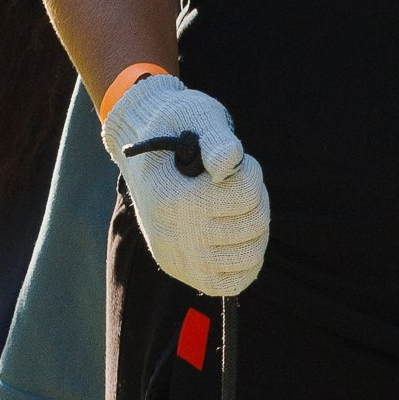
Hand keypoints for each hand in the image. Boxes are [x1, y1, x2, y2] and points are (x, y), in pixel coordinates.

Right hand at [102, 72, 269, 297]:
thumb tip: (230, 163)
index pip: (243, 196)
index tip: (235, 162)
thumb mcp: (196, 116)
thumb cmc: (176, 126)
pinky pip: (229, 283)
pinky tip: (241, 239)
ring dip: (256, 228)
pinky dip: (246, 263)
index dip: (251, 173)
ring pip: (248, 256)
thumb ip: (216, 139)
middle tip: (238, 183)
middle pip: (251, 225)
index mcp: (171, 194)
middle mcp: (170, 231)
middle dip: (257, 199)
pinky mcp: (181, 269)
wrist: (141, 146)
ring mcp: (175, 254)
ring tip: (239, 208)